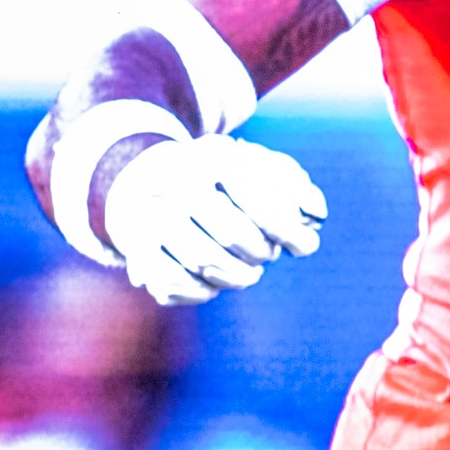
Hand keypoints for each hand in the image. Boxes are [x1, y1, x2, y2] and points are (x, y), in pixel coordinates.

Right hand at [100, 133, 326, 305]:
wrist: (148, 178)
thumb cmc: (221, 178)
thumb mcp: (259, 167)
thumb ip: (296, 186)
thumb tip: (316, 214)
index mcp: (211, 158)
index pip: (259, 199)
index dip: (289, 230)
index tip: (306, 247)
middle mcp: (175, 184)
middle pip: (233, 234)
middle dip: (261, 253)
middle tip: (269, 256)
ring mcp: (149, 216)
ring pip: (204, 262)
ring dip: (237, 275)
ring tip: (248, 272)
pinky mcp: (133, 247)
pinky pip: (173, 284)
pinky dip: (202, 291)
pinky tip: (214, 282)